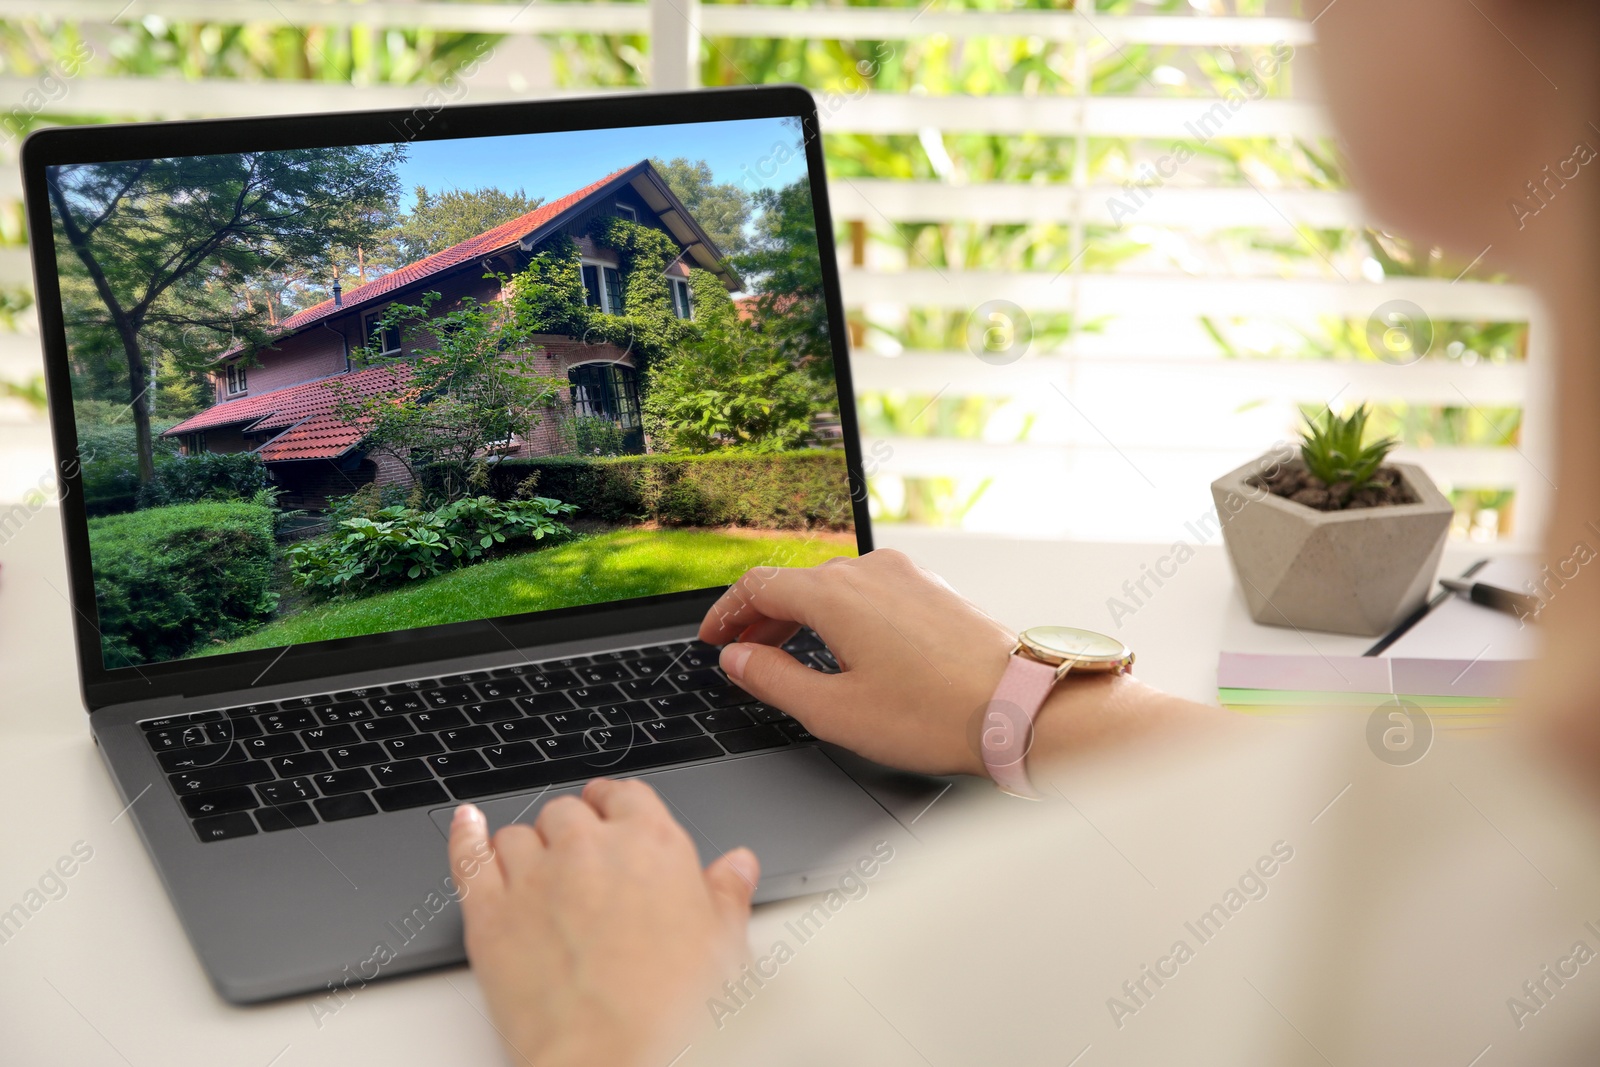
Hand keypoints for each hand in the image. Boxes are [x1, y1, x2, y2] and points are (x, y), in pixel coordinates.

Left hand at [448, 782, 759, 1066]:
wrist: (612, 1059)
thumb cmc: (671, 1012)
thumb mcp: (723, 949)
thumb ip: (727, 896)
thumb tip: (737, 866)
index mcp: (651, 845)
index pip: (626, 795)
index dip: (616, 804)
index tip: (612, 813)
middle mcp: (588, 848)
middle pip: (568, 812)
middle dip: (573, 831)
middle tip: (582, 863)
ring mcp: (533, 877)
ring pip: (518, 834)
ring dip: (528, 847)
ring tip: (538, 875)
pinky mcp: (489, 913)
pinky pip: (469, 857)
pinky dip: (466, 836)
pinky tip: (468, 825)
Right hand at [698, 549, 1014, 776]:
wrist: (1019, 707)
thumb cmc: (934, 715)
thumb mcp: (833, 711)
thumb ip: (773, 679)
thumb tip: (738, 658)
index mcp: (835, 593)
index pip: (758, 585)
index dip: (725, 613)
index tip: (712, 639)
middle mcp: (869, 570)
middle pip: (794, 583)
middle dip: (760, 618)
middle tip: (740, 653)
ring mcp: (905, 575)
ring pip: (833, 586)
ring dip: (800, 616)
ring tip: (787, 654)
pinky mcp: (931, 588)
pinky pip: (868, 591)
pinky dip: (840, 614)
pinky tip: (843, 648)